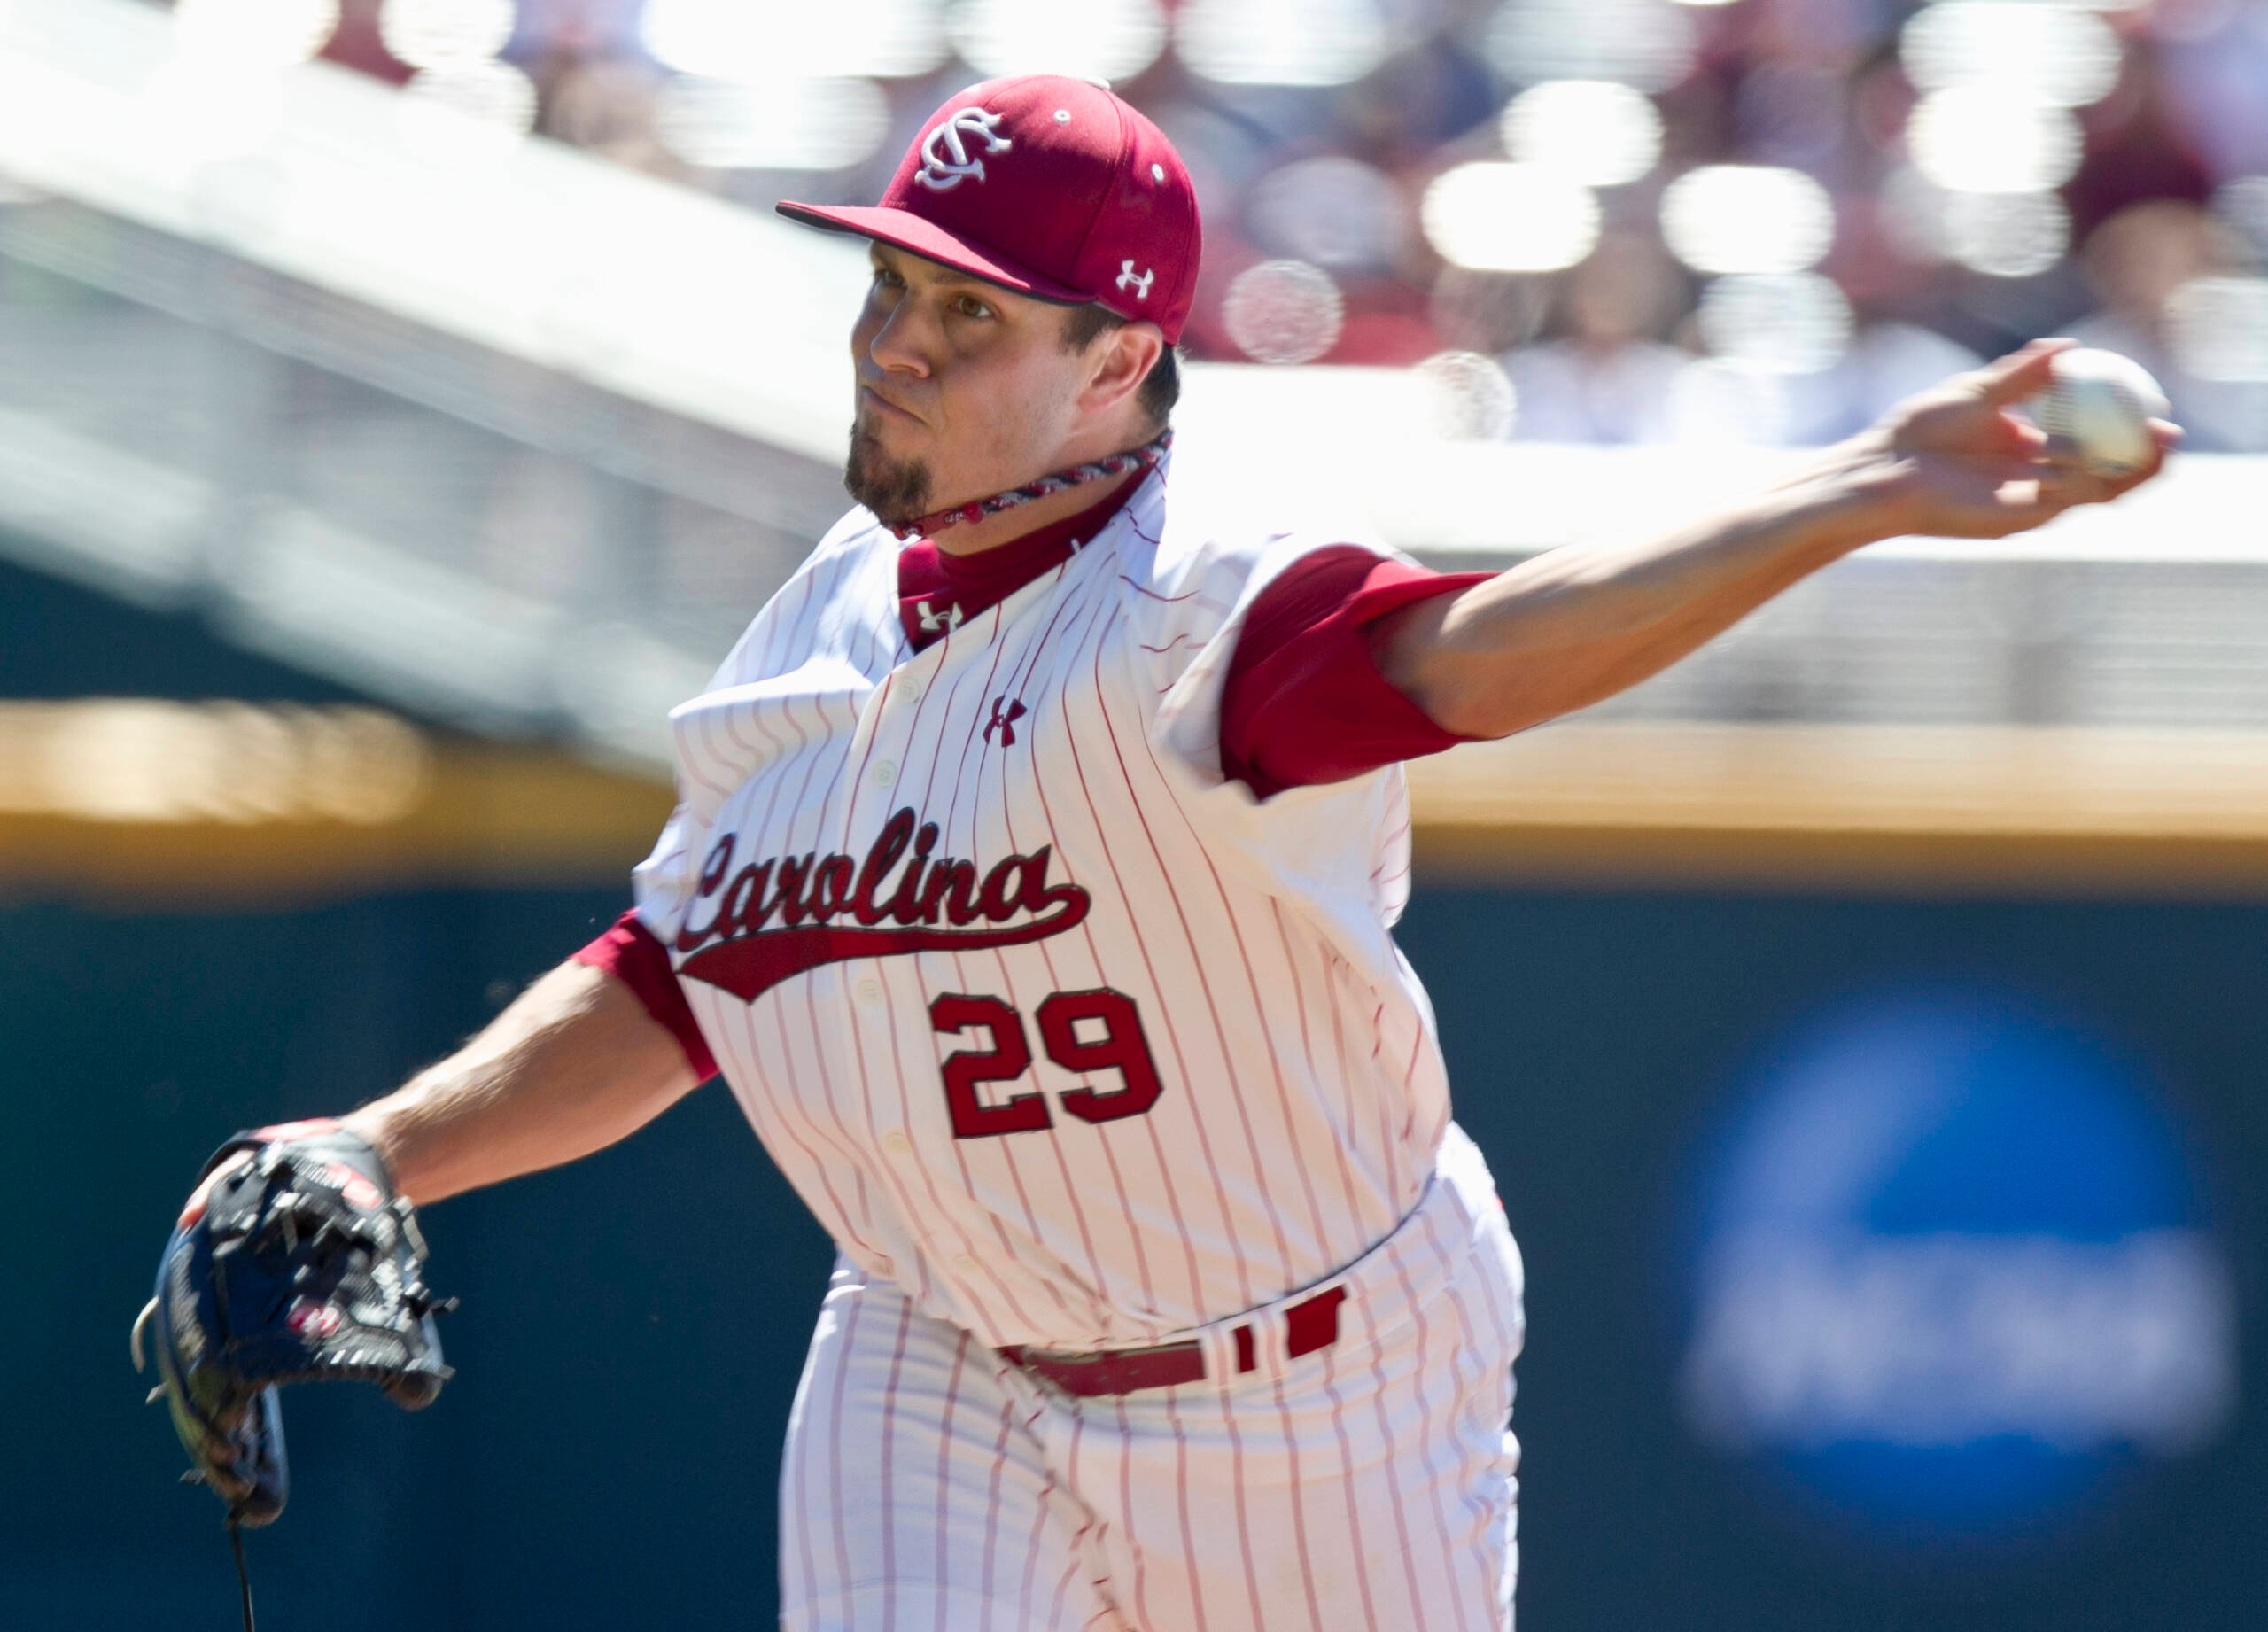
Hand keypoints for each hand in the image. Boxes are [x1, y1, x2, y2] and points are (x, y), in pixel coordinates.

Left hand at [1844, 338, 2179, 540]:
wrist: (1882, 470)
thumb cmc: (1918, 431)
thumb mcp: (1978, 392)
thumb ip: (2023, 375)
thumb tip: (2069, 347)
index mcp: (2026, 449)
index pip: (2087, 440)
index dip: (2122, 426)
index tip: (2150, 403)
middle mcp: (2033, 479)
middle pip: (2103, 471)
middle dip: (2141, 457)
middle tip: (2169, 431)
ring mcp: (2028, 501)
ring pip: (2095, 490)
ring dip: (2132, 471)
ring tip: (2162, 446)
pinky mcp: (2018, 518)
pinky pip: (2070, 499)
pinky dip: (2096, 480)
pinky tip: (2119, 460)